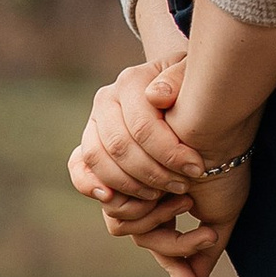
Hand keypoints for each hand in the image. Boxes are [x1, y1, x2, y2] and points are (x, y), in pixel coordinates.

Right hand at [69, 59, 202, 208]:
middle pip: (120, 146)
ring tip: (161, 194)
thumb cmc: (194, 88)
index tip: (196, 169)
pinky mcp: (89, 144)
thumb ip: (179, 81)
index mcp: (131, 81)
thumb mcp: (197, 78)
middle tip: (183, 185)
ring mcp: (94, 122)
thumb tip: (155, 96)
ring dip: (130, 184)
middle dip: (154, 173)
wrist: (181, 96)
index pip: (143, 126)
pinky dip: (90, 185)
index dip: (170, 153)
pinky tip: (110, 198)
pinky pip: (78, 167)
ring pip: (98, 159)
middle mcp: (106, 100)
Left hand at [111, 154, 252, 276]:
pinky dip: (139, 201)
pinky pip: (110, 196)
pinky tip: (173, 188)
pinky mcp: (110, 148)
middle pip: (129, 229)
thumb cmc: (225, 161)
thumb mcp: (219, 213)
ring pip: (119, 217)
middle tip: (196, 215)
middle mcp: (132, 182)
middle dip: (166, 236)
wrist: (222, 116)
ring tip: (187, 196)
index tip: (194, 270)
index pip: (145, 234)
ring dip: (156, 216)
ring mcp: (120, 167)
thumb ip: (201, 252)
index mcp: (153, 195)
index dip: (170, 253)